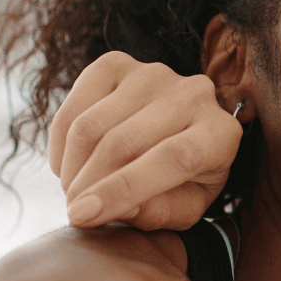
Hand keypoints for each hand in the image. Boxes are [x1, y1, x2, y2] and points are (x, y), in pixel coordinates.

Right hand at [49, 51, 242, 229]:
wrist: (178, 132)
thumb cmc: (186, 179)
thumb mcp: (185, 207)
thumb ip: (158, 212)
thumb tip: (118, 205)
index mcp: (221, 133)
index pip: (174, 158)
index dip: (123, 189)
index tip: (83, 215)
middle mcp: (194, 95)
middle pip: (124, 142)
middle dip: (87, 185)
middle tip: (76, 212)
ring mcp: (154, 74)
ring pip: (91, 126)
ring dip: (70, 168)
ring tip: (74, 191)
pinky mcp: (118, 64)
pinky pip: (73, 106)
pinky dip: (60, 143)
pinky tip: (68, 165)